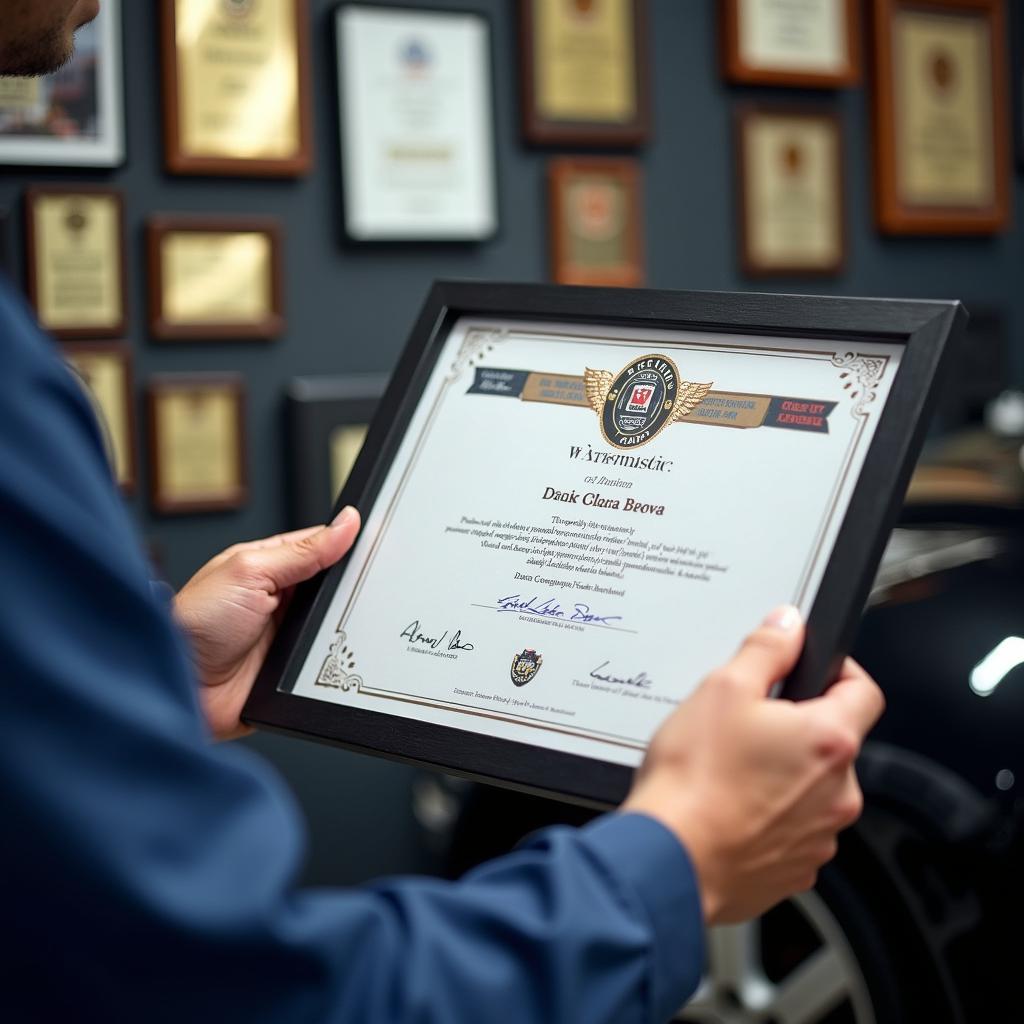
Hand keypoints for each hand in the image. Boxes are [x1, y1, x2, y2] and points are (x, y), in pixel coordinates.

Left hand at [173, 507, 360, 740]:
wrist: (180, 689)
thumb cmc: (194, 625)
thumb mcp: (250, 571)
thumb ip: (302, 550)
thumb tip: (345, 523)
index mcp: (268, 567)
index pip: (321, 546)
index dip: (349, 544)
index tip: (379, 542)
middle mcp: (280, 600)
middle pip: (334, 588)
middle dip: (353, 588)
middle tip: (377, 584)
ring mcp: (288, 637)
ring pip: (337, 625)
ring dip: (346, 626)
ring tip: (359, 621)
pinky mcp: (293, 671)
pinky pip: (329, 661)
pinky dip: (339, 659)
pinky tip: (346, 655)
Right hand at [622, 606, 883, 924]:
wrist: (669, 860)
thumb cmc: (693, 781)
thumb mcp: (722, 689)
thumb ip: (765, 649)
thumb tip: (787, 625)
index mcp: (829, 741)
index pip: (865, 691)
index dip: (840, 671)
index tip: (813, 670)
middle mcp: (837, 793)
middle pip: (833, 742)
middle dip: (797, 728)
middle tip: (748, 724)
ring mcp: (819, 837)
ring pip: (812, 789)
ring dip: (783, 775)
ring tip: (730, 770)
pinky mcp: (795, 869)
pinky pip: (792, 830)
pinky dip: (768, 816)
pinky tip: (728, 806)